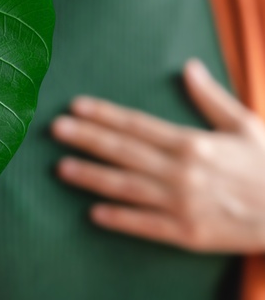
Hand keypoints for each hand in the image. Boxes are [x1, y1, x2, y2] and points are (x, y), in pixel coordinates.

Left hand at [51, 59, 264, 253]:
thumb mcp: (245, 124)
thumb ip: (210, 97)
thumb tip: (188, 66)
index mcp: (192, 142)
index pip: (136, 124)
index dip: (103, 114)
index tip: (75, 106)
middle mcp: (181, 171)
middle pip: (123, 151)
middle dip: (86, 139)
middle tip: (55, 130)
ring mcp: (182, 203)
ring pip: (126, 187)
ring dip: (91, 177)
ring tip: (61, 168)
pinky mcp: (188, 233)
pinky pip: (145, 225)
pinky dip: (119, 218)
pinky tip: (93, 213)